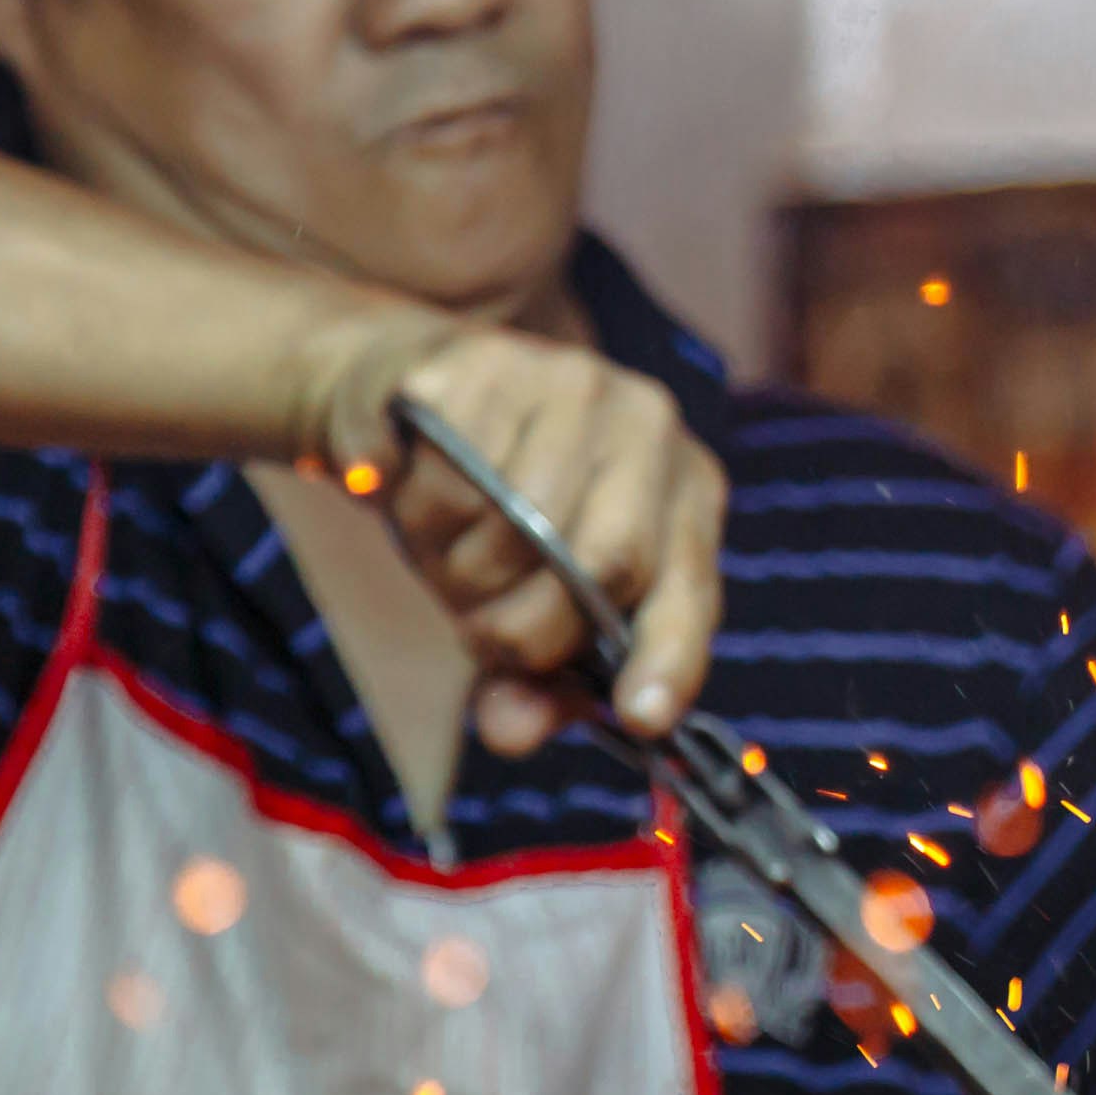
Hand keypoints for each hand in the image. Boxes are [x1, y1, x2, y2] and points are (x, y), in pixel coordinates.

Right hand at [304, 318, 726, 751]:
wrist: (406, 407)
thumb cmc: (492, 519)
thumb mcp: (530, 603)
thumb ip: (533, 681)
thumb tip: (511, 733)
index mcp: (685, 491)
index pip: (688, 590)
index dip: (668, 661)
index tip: (639, 718)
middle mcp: (648, 424)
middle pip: (602, 563)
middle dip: (523, 626)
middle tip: (477, 628)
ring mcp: (571, 380)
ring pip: (513, 524)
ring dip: (457, 569)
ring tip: (444, 550)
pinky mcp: (483, 361)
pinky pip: (445, 478)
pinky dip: (414, 511)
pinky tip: (411, 490)